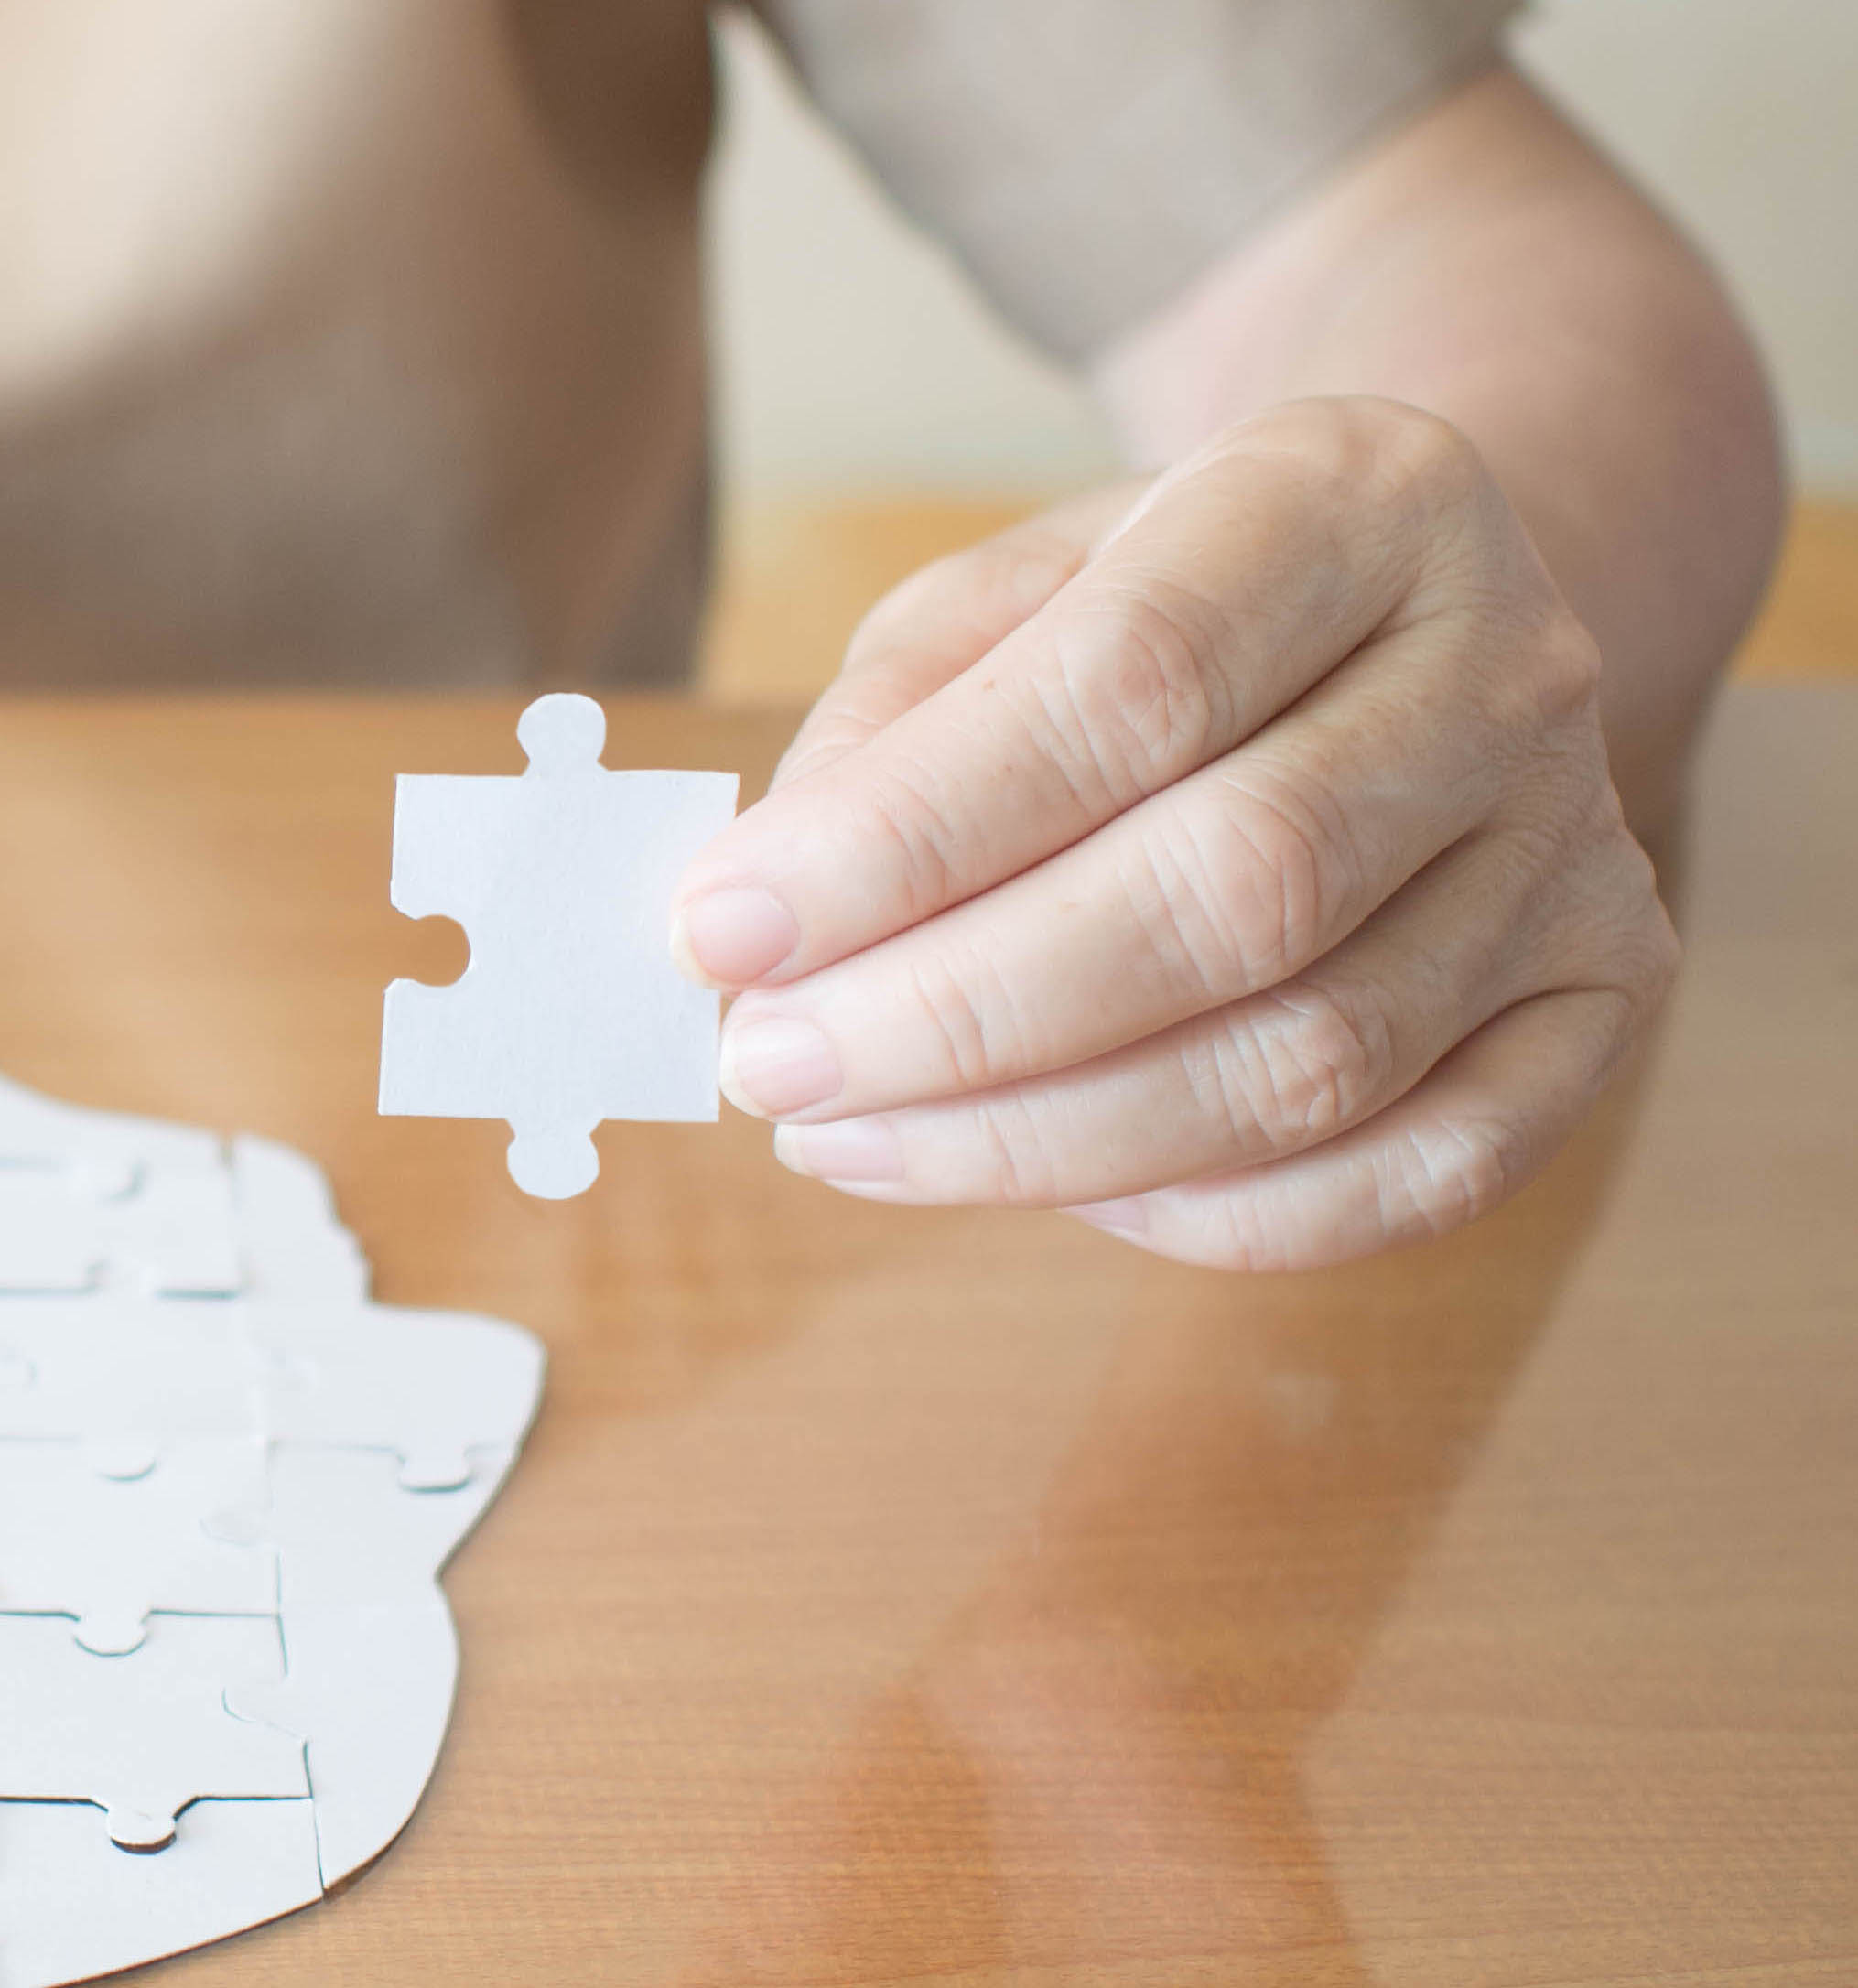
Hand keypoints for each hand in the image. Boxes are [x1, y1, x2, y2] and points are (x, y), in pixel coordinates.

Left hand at [670, 397, 1678, 1269]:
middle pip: (1236, 891)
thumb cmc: (1167, 611)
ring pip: (1316, 1059)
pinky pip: (1423, 1167)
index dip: (906, 837)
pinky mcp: (1611, 987)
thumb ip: (886, 734)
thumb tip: (761, 923)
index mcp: (1354, 496)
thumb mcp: (1005, 594)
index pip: (1128, 686)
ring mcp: (1582, 838)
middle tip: (766, 1068)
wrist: (1412, 606)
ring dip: (1045, 1138)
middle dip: (960, 1014)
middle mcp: (1507, 662)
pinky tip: (1052, 1187)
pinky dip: (1217, 1213)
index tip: (719, 929)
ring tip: (848, 1135)